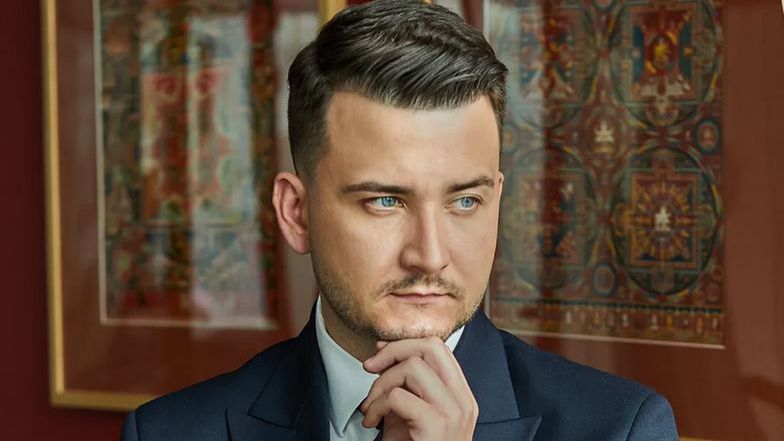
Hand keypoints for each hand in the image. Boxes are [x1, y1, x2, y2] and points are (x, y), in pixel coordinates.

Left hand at [360, 337, 477, 440]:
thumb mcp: (412, 418)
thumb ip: (406, 389)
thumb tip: (384, 356)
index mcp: (462, 397)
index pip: (439, 348)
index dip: (405, 344)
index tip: (380, 354)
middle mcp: (463, 401)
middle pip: (430, 347)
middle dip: (393, 351)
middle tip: (371, 368)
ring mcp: (454, 413)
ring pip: (412, 366)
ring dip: (381, 383)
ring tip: (371, 406)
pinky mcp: (437, 426)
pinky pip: (398, 397)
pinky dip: (376, 406)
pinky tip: (372, 422)